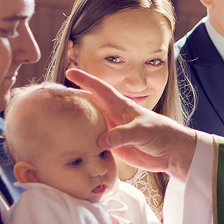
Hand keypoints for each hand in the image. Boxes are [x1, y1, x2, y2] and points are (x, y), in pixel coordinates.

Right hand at [67, 69, 198, 180]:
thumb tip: (101, 142)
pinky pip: (94, 144)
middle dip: (73, 100)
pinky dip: (84, 144)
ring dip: (75, 124)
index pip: (99, 89)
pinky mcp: (113, 148)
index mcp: (120, 106)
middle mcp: (113, 116)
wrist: (171, 152)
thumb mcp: (142, 131)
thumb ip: (121, 135)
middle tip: (53, 99)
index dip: (85, 80)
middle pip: (89, 105)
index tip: (70, 71)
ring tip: (56, 122)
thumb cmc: (161, 133)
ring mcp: (112, 132)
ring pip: (89, 125)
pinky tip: (72, 145)